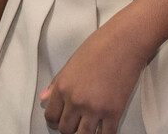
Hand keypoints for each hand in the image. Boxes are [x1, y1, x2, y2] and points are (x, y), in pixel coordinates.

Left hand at [39, 14, 155, 133]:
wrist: (124, 43)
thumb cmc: (99, 47)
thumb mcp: (71, 63)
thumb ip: (56, 84)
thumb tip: (44, 97)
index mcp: (63, 87)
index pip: (51, 116)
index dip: (54, 120)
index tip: (59, 120)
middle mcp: (76, 100)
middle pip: (65, 129)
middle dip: (68, 128)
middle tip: (74, 123)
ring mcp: (95, 109)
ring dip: (83, 133)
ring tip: (87, 127)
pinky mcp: (113, 113)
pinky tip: (102, 130)